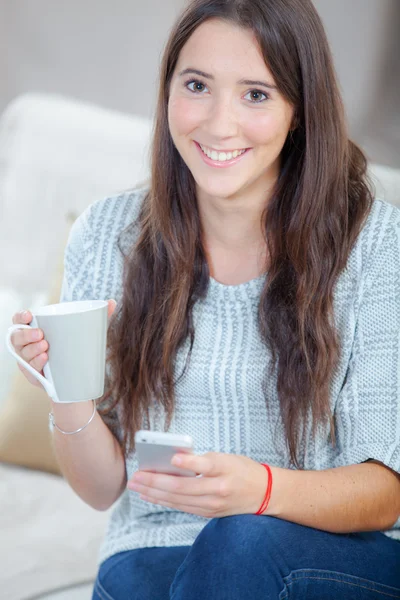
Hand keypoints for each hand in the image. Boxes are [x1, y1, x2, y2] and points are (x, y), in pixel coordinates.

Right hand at [10, 299, 116, 387]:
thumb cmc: (76, 348)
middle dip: (27, 335)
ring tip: (46, 347)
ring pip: (23, 353)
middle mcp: (27, 344)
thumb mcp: (85, 332)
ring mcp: (28, 360)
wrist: (75, 378)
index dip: (20, 317)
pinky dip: (37, 364)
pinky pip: (30, 369)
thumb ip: (98, 317)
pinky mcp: (33, 375)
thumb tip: (113, 301)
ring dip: (32, 350)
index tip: (29, 315)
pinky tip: (45, 360)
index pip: (19, 320)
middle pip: (17, 337)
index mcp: (35, 329)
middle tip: (42, 335)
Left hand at [127, 452, 268, 517]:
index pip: (203, 466)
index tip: (171, 457)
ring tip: (136, 486)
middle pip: (181, 487)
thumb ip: (202, 460)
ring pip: (177, 500)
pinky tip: (150, 496)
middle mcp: (217, 489)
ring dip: (153, 493)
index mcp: (224, 470)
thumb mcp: (226, 457)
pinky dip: (164, 501)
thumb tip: (173, 460)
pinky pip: (181, 507)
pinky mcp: (209, 513)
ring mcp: (212, 505)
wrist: (264, 493)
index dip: (187, 463)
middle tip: (136, 476)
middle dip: (155, 482)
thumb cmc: (242, 469)